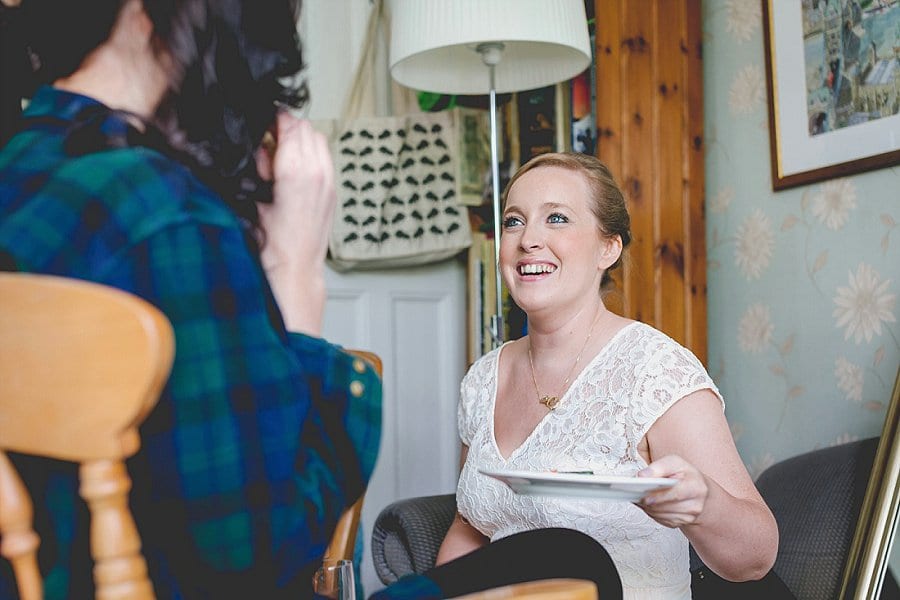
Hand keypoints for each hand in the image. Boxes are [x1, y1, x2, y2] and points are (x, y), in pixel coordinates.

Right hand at [257, 112, 335, 269]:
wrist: (295, 269)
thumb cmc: (272, 244)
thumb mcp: (253, 198)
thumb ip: (257, 166)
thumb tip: (260, 146)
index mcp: (296, 172)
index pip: (290, 124)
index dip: (273, 119)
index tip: (261, 123)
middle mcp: (318, 174)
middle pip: (306, 128)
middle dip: (286, 128)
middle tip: (267, 142)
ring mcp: (329, 182)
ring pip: (318, 140)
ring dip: (300, 140)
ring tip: (279, 158)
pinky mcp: (332, 191)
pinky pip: (324, 158)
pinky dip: (310, 155)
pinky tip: (292, 172)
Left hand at [635, 454, 709, 528]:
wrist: (698, 488)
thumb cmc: (685, 474)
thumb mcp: (674, 462)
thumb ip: (658, 467)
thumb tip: (642, 476)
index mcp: (696, 486)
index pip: (676, 494)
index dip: (659, 496)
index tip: (646, 497)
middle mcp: (696, 504)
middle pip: (667, 507)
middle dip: (650, 502)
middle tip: (637, 497)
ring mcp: (690, 516)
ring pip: (663, 515)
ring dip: (649, 508)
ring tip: (641, 499)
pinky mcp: (683, 522)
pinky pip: (663, 520)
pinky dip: (653, 513)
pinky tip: (650, 505)